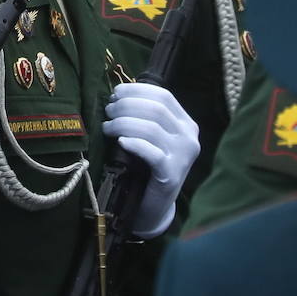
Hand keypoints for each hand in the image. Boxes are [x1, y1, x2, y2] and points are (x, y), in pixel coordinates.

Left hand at [103, 83, 199, 237]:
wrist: (154, 204)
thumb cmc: (147, 166)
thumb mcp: (151, 137)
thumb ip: (143, 116)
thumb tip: (117, 94)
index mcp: (186, 123)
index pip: (163, 96)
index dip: (136, 91)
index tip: (115, 94)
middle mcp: (189, 137)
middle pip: (156, 109)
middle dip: (126, 106)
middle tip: (107, 111)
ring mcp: (183, 157)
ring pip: (152, 129)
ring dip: (123, 123)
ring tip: (107, 127)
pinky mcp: (171, 175)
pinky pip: (152, 154)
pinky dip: (134, 144)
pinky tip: (120, 142)